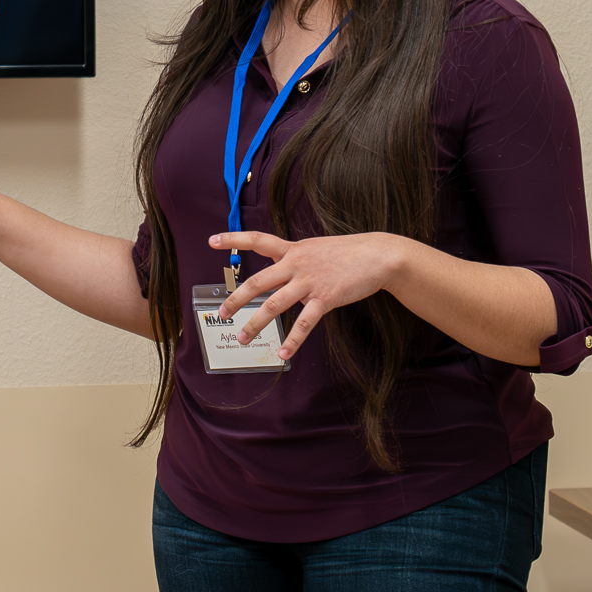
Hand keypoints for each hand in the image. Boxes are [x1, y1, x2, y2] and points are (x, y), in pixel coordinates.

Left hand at [211, 230, 403, 360]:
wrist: (379, 255)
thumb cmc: (347, 253)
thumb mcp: (315, 249)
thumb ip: (294, 261)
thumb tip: (279, 276)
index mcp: (292, 250)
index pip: (257, 240)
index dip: (233, 239)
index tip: (212, 240)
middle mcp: (296, 264)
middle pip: (257, 282)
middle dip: (236, 299)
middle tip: (222, 313)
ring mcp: (309, 282)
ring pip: (274, 305)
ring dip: (256, 324)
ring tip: (244, 339)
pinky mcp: (326, 298)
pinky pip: (305, 323)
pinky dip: (293, 340)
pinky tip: (284, 352)